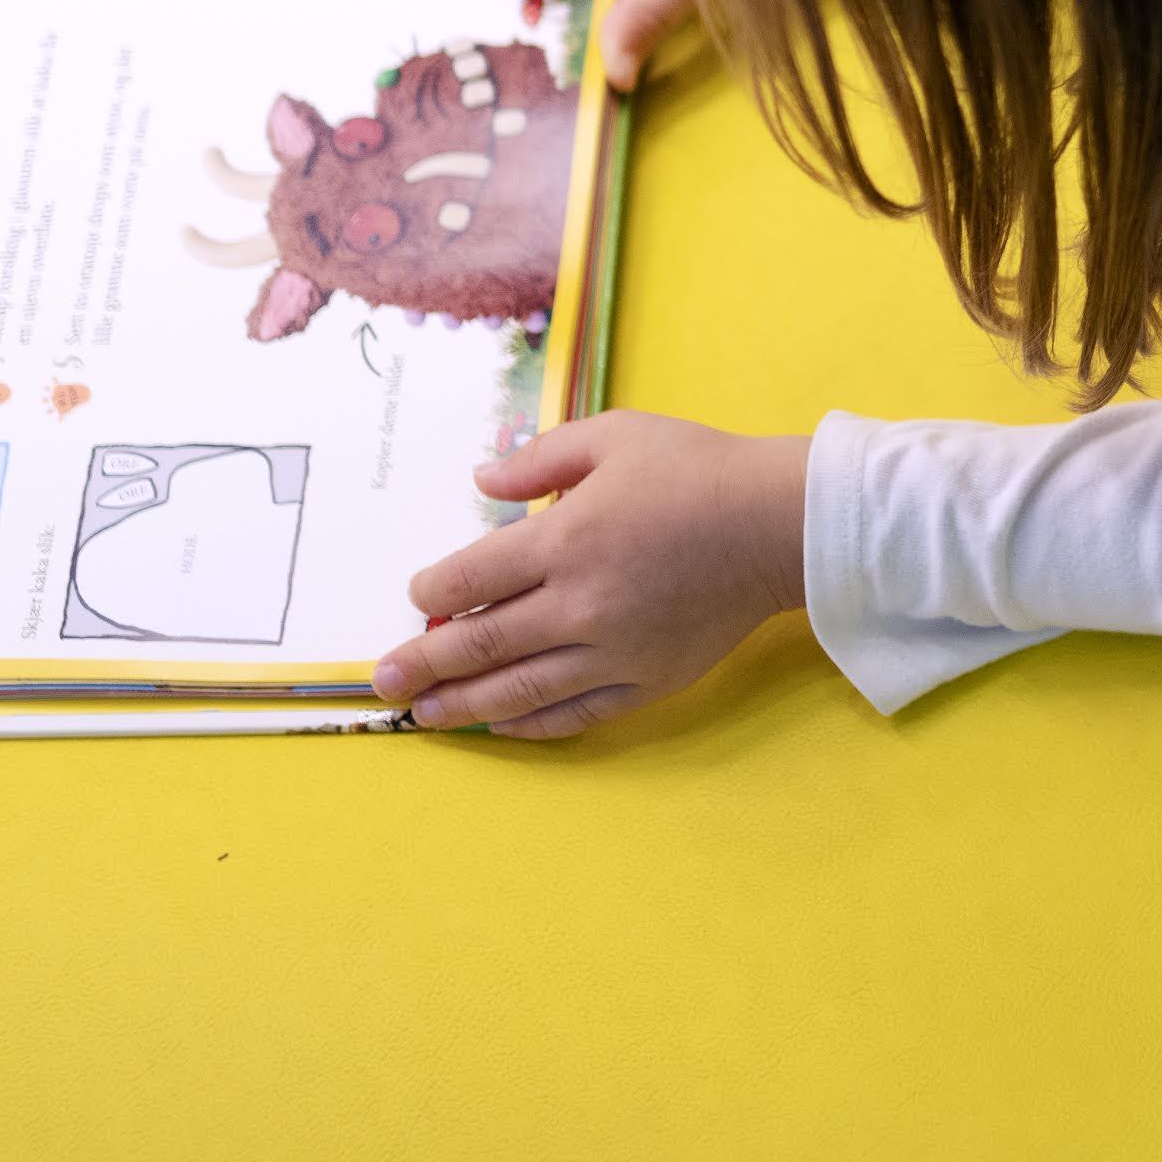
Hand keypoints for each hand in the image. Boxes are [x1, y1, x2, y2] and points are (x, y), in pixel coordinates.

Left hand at [377, 415, 809, 736]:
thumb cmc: (697, 470)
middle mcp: (582, 602)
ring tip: (422, 715)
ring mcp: (615, 649)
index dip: (433, 591)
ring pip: (519, 690)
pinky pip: (575, 713)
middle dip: (423, 663)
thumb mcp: (614, 435)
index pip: (473, 577)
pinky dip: (530, 724)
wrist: (779, 524)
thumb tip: (480, 484)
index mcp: (568, 537)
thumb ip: (539, 458)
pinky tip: (500, 726)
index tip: (418, 597)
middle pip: (482, 644)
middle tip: (383, 680)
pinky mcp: (647, 679)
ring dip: (461, 704)